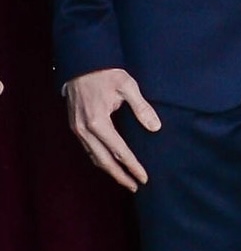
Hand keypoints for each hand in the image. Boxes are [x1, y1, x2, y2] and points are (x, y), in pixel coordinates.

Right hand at [66, 69, 161, 191]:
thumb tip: (155, 127)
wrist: (80, 64)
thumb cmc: (105, 73)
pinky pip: (88, 150)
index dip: (132, 166)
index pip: (119, 151)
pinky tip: (110, 165)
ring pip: (94, 157)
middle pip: (104, 161)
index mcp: (98, 121)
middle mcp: (85, 129)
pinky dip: (100, 160)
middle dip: (120, 176)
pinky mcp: (74, 127)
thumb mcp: (127, 85)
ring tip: (125, 180)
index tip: (144, 178)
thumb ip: (141, 107)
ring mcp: (77, 129)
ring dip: (109, 171)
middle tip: (135, 187)